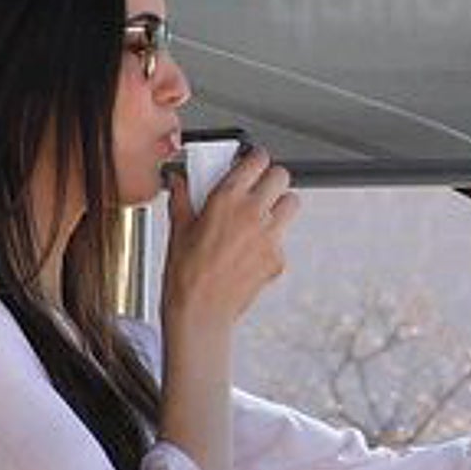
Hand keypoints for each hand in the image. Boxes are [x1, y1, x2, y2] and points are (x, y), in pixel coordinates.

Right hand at [160, 146, 299, 335]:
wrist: (201, 312)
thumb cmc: (186, 274)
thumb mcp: (178, 229)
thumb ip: (182, 198)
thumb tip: (180, 183)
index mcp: (227, 199)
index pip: (257, 160)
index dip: (255, 158)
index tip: (251, 162)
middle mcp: (253, 214)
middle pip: (283, 176)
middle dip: (272, 178)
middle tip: (260, 186)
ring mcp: (270, 237)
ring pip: (292, 204)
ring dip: (280, 204)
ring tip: (262, 214)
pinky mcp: (278, 259)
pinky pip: (283, 239)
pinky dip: (272, 240)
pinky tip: (252, 249)